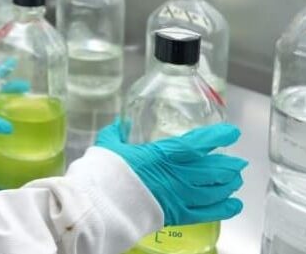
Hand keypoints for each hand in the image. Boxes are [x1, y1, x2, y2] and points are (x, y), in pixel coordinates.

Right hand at [95, 120, 246, 225]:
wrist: (102, 203)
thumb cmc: (105, 172)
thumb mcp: (108, 144)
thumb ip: (117, 133)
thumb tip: (119, 124)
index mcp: (162, 154)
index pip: (198, 143)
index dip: (218, 137)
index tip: (231, 133)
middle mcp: (177, 175)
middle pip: (214, 170)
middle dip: (230, 166)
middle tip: (238, 162)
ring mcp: (180, 196)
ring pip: (216, 190)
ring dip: (229, 184)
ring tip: (236, 180)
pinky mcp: (178, 215)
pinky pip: (209, 213)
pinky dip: (225, 209)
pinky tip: (234, 205)